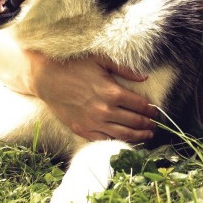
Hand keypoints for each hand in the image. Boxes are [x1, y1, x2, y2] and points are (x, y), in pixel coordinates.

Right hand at [26, 51, 156, 142]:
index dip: (151, 110)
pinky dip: (118, 142)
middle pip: (135, 122)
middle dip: (148, 125)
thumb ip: (124, 69)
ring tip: (147, 136)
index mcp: (112, 92)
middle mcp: (105, 110)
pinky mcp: (82, 129)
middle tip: (155, 125)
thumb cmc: (74, 65)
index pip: (140, 105)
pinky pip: (104, 140)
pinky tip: (125, 141)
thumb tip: (144, 77)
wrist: (47, 78)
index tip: (155, 111)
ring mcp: (93, 122)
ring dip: (138, 136)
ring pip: (123, 134)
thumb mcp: (100, 60)